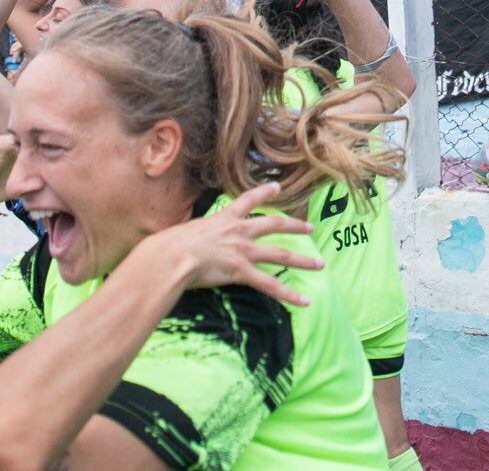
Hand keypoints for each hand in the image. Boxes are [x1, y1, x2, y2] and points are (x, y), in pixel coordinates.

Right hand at [137, 183, 322, 307]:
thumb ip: (190, 234)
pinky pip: (271, 285)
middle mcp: (239, 231)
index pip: (248, 200)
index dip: (264, 193)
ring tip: (320, 263)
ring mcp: (243, 251)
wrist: (171, 256)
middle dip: (295, 225)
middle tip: (310, 227)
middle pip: (274, 224)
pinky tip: (305, 301)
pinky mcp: (242, 271)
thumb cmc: (168, 246)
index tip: (277, 187)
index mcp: (224, 219)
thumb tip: (179, 240)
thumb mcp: (182, 232)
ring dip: (303, 259)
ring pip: (281, 254)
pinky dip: (290, 294)